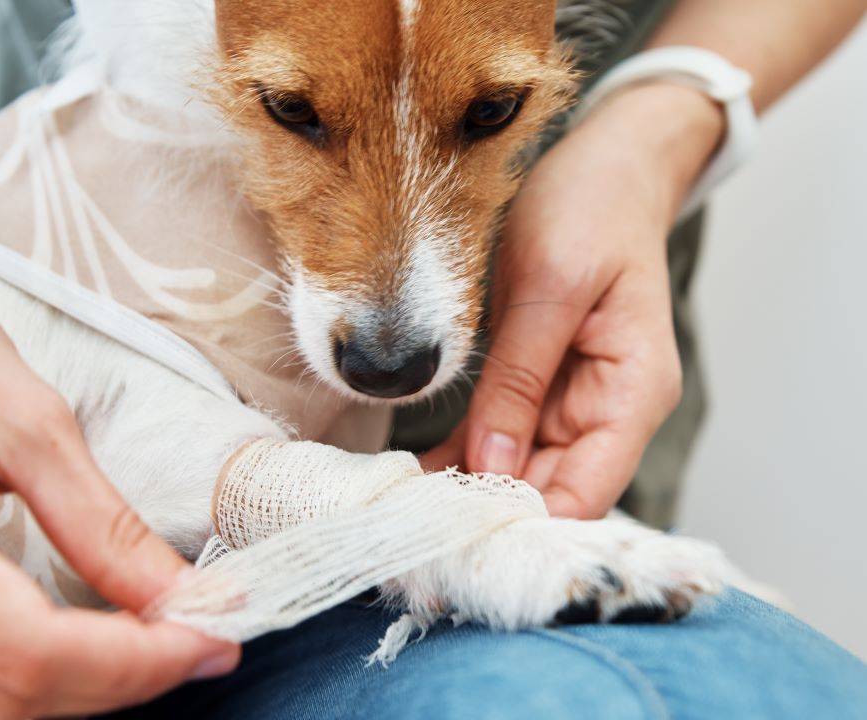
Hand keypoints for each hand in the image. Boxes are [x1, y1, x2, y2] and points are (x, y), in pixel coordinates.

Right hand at [0, 249, 237, 718]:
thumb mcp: (23, 421)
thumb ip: (100, 523)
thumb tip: (181, 595)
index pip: (32, 652)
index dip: (137, 662)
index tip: (215, 639)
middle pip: (9, 692)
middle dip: (123, 677)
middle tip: (204, 637)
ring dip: (85, 680)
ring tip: (160, 634)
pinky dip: (37, 668)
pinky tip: (90, 633)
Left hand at [425, 83, 723, 518]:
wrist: (602, 165)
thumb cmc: (591, 208)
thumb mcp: (550, 286)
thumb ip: (521, 377)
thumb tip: (491, 467)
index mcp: (633, 391)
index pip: (587, 494)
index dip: (526, 520)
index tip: (457, 528)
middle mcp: (608, 409)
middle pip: (549, 491)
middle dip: (486, 509)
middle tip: (408, 518)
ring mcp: (572, 400)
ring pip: (519, 471)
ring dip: (467, 487)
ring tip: (401, 501)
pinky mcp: (539, 385)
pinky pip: (500, 436)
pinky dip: (463, 455)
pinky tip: (417, 468)